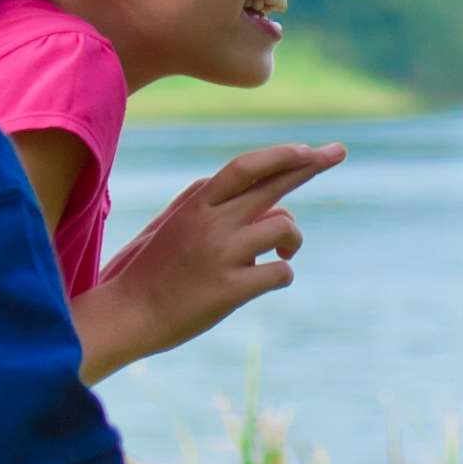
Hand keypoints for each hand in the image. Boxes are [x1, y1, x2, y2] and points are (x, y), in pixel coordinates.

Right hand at [81, 142, 342, 377]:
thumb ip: (210, 205)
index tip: (307, 148)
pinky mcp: (230, 289)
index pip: (246, 166)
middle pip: (274, 184)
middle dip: (311, 164)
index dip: (280, 155)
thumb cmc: (149, 270)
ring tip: (283, 253)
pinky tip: (269, 281)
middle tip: (337, 151)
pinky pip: (282, 272)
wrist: (126, 315)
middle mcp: (211, 221)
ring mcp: (221, 253)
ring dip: (292, 241)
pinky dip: (283, 274)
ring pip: (285, 226)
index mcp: (196, 203)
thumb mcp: (173, 224)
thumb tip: (256, 195)